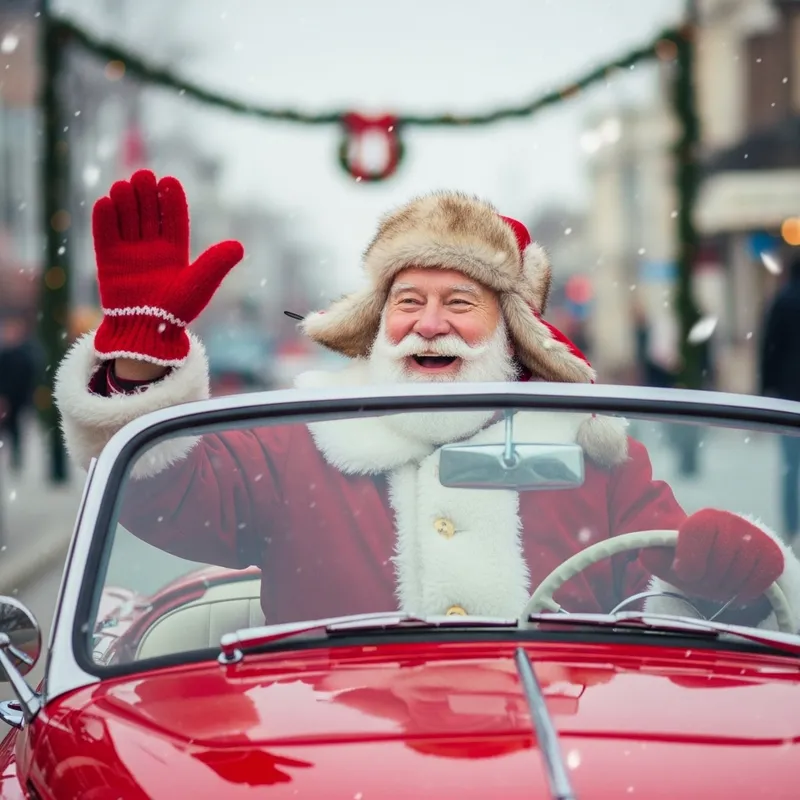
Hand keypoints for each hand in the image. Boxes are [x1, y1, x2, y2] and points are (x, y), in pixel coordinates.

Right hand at [92, 169, 243, 365]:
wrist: (148, 332)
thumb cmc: (177, 311)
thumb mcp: (200, 284)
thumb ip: (216, 264)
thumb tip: (239, 246)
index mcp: (176, 252)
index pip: (174, 220)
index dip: (171, 200)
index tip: (169, 182)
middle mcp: (152, 249)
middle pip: (148, 214)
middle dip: (146, 195)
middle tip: (143, 177)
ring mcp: (129, 254)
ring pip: (127, 220)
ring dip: (125, 202)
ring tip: (124, 186)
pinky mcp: (108, 262)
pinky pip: (105, 236)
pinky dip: (105, 220)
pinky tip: (105, 203)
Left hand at [639, 509, 783, 603]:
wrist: (719, 555)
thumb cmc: (690, 557)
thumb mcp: (667, 557)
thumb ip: (654, 556)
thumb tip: (649, 554)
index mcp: (704, 519)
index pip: (697, 532)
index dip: (689, 559)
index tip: (683, 572)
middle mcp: (731, 522)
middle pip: (718, 562)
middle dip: (705, 580)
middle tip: (700, 580)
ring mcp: (753, 537)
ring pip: (738, 574)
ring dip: (723, 588)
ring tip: (715, 582)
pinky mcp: (770, 555)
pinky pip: (758, 582)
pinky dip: (743, 591)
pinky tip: (732, 584)